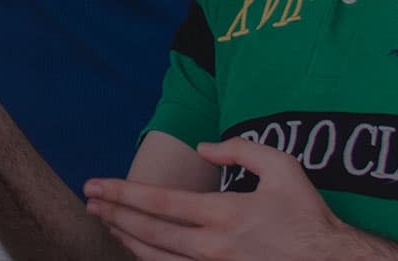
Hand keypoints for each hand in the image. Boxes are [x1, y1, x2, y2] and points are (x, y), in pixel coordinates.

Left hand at [83, 137, 347, 260]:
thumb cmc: (308, 216)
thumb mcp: (283, 167)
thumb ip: (240, 149)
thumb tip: (202, 148)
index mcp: (224, 213)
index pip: (158, 202)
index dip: (122, 193)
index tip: (95, 185)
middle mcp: (213, 245)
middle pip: (149, 232)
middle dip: (113, 214)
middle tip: (89, 202)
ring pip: (157, 258)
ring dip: (127, 239)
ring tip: (106, 223)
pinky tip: (138, 250)